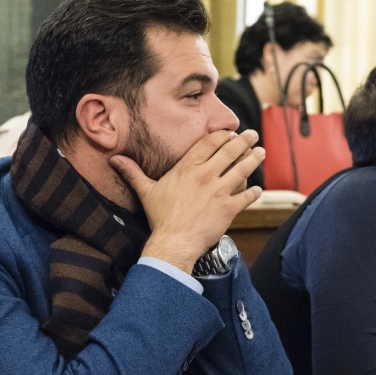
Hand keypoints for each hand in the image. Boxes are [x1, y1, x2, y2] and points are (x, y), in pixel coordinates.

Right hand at [111, 129, 263, 272]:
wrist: (173, 242)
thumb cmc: (160, 217)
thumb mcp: (146, 191)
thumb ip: (134, 173)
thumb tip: (115, 159)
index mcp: (187, 168)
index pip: (209, 142)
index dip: (222, 135)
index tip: (230, 132)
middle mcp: (205, 175)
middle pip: (230, 151)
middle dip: (244, 141)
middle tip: (252, 134)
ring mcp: (219, 191)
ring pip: (242, 169)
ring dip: (254, 159)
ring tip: (261, 152)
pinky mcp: (229, 208)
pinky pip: (246, 196)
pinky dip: (254, 192)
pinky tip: (258, 189)